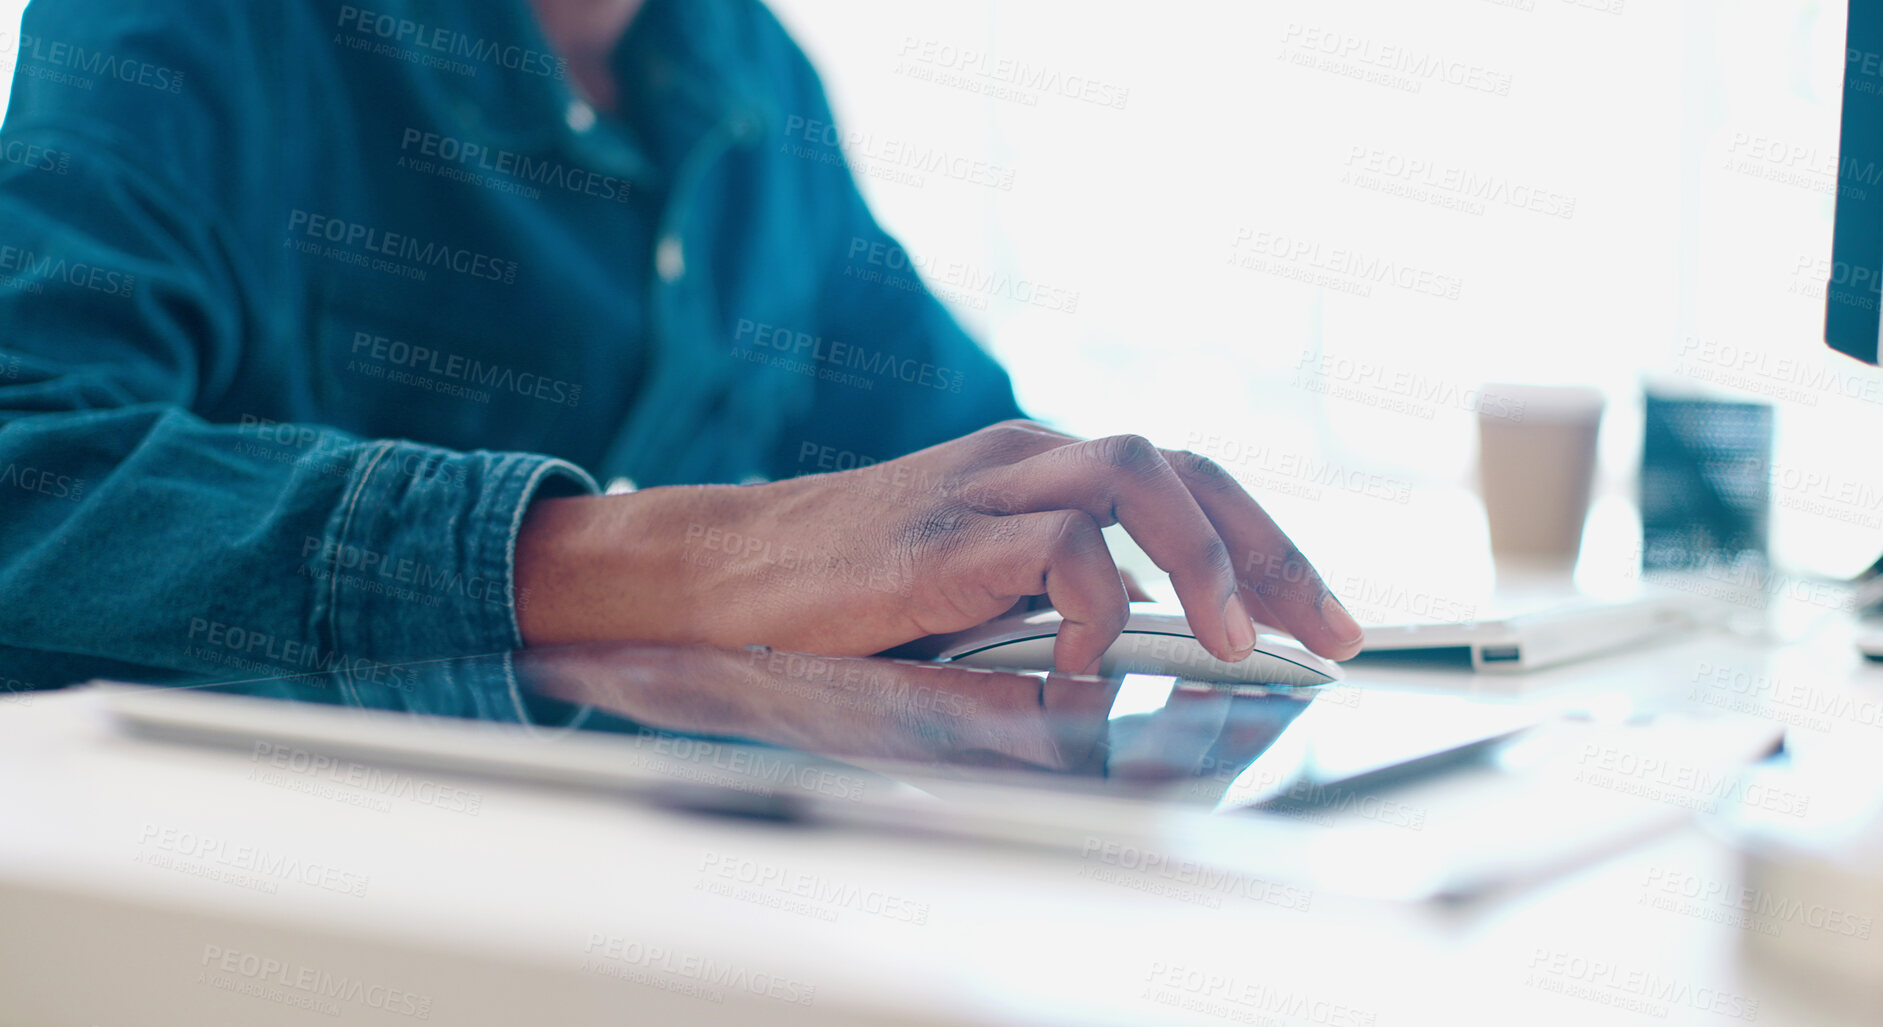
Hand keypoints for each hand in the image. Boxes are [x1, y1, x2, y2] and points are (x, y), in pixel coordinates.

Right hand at [514, 420, 1363, 672]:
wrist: (717, 571)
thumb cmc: (840, 591)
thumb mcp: (969, 584)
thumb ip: (1051, 591)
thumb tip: (1146, 642)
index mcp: (1033, 470)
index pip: (1180, 481)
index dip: (1265, 542)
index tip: (1322, 617)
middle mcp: (1019, 461)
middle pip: (1180, 466)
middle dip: (1269, 548)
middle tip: (1326, 631)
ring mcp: (981, 490)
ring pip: (1132, 474)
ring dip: (1203, 559)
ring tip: (1234, 641)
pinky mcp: (940, 539)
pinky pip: (1052, 548)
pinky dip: (1093, 606)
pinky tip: (1090, 667)